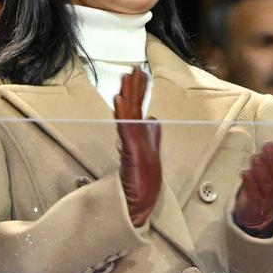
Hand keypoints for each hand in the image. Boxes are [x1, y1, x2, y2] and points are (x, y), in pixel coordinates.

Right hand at [115, 67, 161, 227]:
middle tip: (133, 69)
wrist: (138, 202)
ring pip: (128, 113)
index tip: (140, 74)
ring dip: (127, 94)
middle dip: (133, 87)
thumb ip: (151, 134)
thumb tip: (154, 119)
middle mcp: (133, 135)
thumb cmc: (143, 182)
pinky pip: (126, 128)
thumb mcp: (152, 152)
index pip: (138, 106)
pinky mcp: (130, 150)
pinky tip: (118, 101)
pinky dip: (122, 113)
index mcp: (138, 134)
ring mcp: (131, 142)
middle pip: (132, 106)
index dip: (139, 90)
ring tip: (125, 78)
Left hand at [233, 126, 272, 236]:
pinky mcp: (254, 203)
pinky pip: (252, 194)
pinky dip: (249, 183)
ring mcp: (267, 196)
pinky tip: (245, 172)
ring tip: (256, 157)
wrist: (257, 212)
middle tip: (269, 145)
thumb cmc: (267, 182)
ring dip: (261, 168)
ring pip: (267, 183)